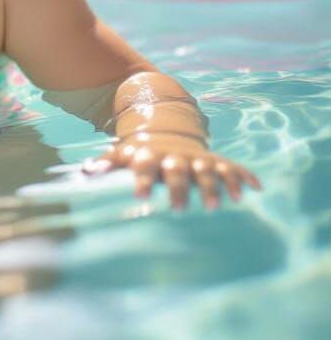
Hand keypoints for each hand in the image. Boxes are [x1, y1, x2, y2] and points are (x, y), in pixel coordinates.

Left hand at [82, 133, 262, 210]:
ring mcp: (197, 158)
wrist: (167, 130)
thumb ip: (107, 162)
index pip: (144, 165)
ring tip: (215, 206)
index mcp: (151, 155)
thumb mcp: (124, 153)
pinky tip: (254, 189)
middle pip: (177, 170)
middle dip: (179, 188)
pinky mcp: (216, 161)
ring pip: (207, 169)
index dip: (142, 179)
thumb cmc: (143, 152)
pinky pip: (232, 167)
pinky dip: (243, 177)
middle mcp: (175, 156)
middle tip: (178, 210)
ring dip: (212, 186)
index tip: (140, 196)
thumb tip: (85, 172)